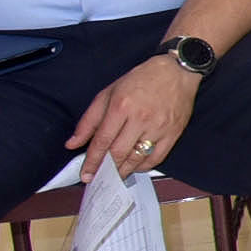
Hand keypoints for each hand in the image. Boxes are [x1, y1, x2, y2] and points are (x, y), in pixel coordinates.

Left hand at [67, 54, 195, 180]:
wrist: (177, 72)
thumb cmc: (142, 79)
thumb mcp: (109, 93)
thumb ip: (89, 120)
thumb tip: (73, 143)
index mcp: (121, 106)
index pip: (102, 141)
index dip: (91, 161)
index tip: (86, 173)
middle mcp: (140, 118)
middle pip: (118, 153)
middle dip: (105, 170)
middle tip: (98, 179)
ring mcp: (158, 127)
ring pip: (137, 158)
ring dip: (123, 171)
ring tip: (115, 176)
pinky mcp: (173, 132)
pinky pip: (157, 157)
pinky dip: (144, 166)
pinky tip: (135, 166)